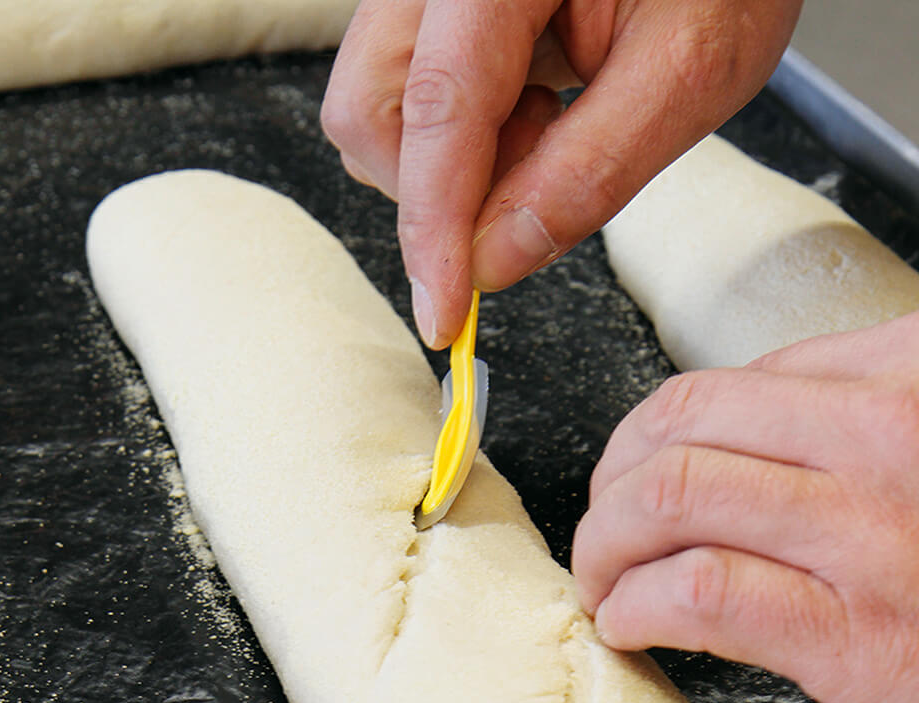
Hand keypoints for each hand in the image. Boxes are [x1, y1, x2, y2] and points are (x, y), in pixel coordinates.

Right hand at [321, 0, 801, 346]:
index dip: (434, 228)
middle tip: (532, 182)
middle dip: (436, 189)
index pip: (438, 108)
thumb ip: (588, 171)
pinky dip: (465, 142)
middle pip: (370, 111)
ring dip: (454, 166)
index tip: (444, 316)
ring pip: (382, 114)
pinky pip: (412, 102)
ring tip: (545, 131)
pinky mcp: (440, 18)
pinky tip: (529, 115)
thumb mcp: (688, 68)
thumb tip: (494, 262)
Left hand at [572, 312, 918, 702]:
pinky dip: (636, 606)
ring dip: (605, 541)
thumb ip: (853, 422)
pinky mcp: (854, 632)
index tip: (636, 471)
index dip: (656, 432)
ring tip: (602, 577)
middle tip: (604, 521)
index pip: (734, 382)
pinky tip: (628, 623)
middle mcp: (889, 436)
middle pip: (683, 422)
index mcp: (908, 376)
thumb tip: (728, 434)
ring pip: (672, 495)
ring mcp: (869, 531)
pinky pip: (698, 590)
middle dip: (613, 476)